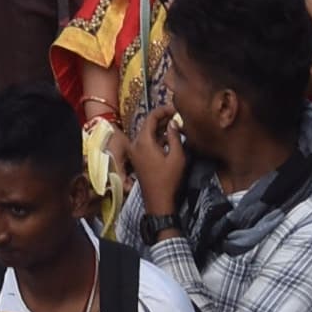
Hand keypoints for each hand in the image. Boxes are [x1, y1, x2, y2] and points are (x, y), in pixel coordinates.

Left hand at [124, 101, 187, 221]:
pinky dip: (156, 138)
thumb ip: (175, 136)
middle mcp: (135, 142)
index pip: (151, 116)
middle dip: (162, 119)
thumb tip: (173, 122)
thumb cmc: (168, 180)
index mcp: (143, 140)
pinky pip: (146, 142)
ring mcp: (135, 151)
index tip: (175, 108)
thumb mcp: (177, 157)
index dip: (163, 110)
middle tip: (177, 116)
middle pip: (148, 124)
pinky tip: (168, 139)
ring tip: (175, 126)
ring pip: (147, 133)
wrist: (158, 203)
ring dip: (159, 129)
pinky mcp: (137, 159)